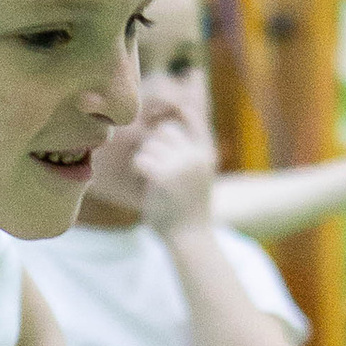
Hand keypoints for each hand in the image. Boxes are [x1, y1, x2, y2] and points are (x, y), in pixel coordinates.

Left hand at [135, 111, 220, 237]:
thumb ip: (190, 150)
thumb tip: (174, 117)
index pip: (193, 118)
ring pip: (150, 145)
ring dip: (146, 159)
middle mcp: (196, 156)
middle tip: (156, 164)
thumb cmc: (190, 207)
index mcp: (207, 154)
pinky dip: (138, 168)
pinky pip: (141, 159)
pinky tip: (144, 179)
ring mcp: (181, 166)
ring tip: (152, 177)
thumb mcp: (199, 175)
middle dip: (156, 144)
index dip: (179, 111)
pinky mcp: (163, 177)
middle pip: (165, 131)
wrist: (190, 237)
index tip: (168, 108)